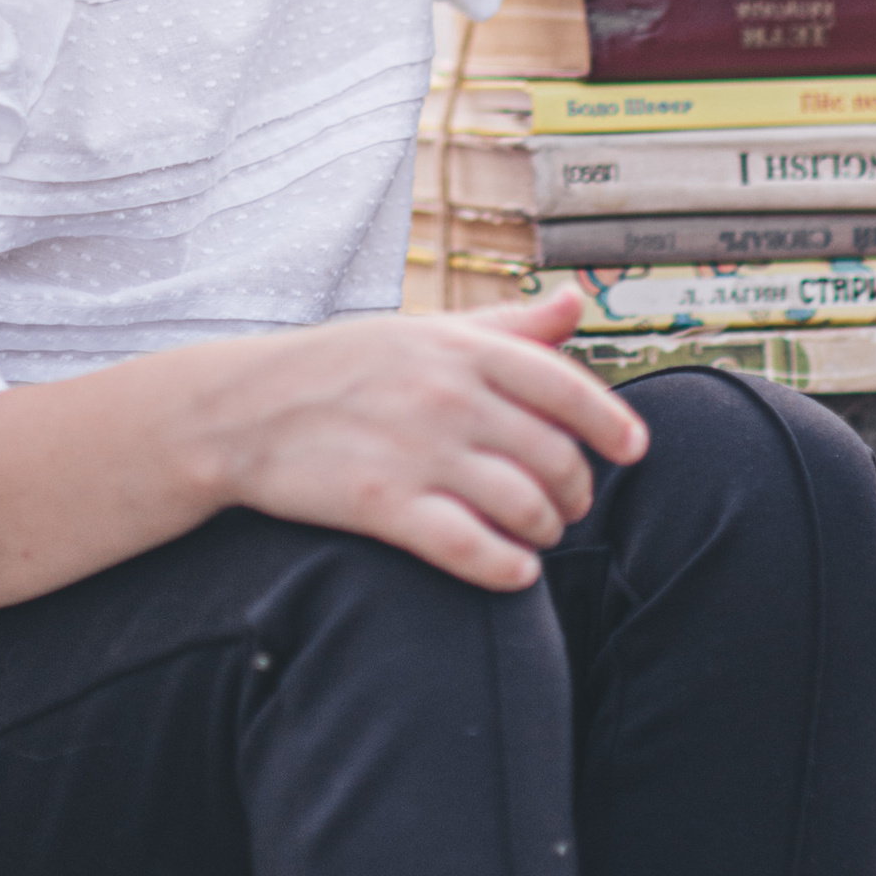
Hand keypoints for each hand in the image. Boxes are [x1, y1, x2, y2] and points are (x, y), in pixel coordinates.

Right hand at [188, 287, 647, 591]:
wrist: (242, 409)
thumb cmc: (344, 367)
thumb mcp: (423, 330)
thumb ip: (506, 325)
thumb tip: (577, 303)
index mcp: (460, 347)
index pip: (565, 387)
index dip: (611, 424)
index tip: (634, 451)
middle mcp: (447, 395)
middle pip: (553, 457)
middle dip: (575, 492)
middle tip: (567, 507)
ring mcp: (416, 450)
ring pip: (524, 506)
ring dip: (545, 532)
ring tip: (537, 537)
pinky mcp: (385, 504)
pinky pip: (472, 549)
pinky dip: (508, 569)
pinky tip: (514, 572)